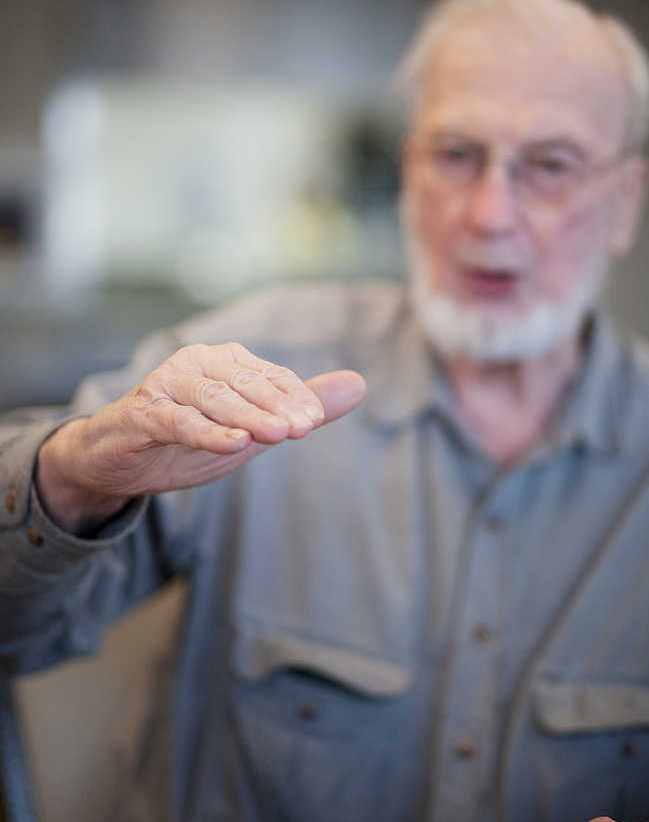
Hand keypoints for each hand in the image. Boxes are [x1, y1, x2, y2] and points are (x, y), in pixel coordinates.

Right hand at [36, 342, 365, 532]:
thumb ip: (299, 407)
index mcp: (226, 361)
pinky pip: (180, 421)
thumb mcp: (251, 427)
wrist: (117, 460)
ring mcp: (167, 385)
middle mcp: (197, 363)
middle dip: (277, 405)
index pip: (270, 375)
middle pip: (245, 383)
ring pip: (215, 399)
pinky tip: (234, 444)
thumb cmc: (187, 438)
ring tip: (277, 434)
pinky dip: (208, 432)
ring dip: (248, 416)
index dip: (294, 396)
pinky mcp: (143, 412)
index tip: (315, 420)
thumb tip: (359, 385)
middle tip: (304, 428)